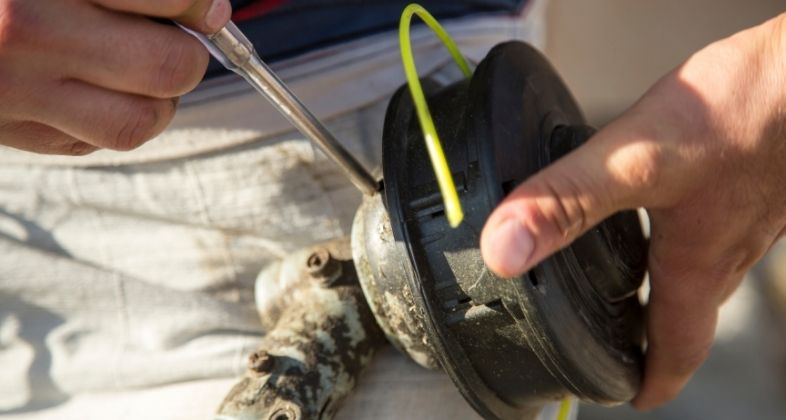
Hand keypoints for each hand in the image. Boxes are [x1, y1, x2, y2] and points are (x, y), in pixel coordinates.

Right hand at [0, 0, 231, 154]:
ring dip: (161, 96)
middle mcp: (26, 38)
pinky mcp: (17, 133)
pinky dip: (120, 116)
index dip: (198, 4)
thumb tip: (206, 7)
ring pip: (142, 120)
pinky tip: (100, 87)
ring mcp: (19, 95)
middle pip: (167, 66)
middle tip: (174, 35)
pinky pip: (100, 141)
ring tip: (141, 67)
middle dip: (188, 52)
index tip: (205, 7)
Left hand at [481, 13, 785, 408]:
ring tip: (641, 284)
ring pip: (708, 270)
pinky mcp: (752, 175)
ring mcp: (747, 212)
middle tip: (627, 346)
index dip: (655, 380)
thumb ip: (567, 200)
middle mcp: (729, 247)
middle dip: (658, 338)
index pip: (678, 346)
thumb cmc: (748, 111)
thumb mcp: (635, 159)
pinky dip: (688, 236)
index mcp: (697, 262)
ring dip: (673, 288)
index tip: (635, 398)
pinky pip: (718, 225)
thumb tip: (507, 250)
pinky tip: (671, 205)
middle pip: (691, 313)